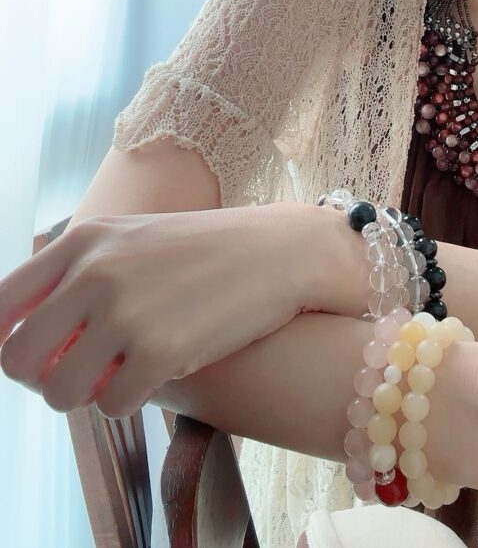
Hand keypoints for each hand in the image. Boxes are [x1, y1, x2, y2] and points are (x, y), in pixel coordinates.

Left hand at [0, 202, 326, 417]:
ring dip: (85, 395)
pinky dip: (127, 400)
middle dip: (43, 377)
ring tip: (119, 374)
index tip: (37, 352)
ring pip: (59, 392)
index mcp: (85, 240)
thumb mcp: (133, 240)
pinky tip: (154, 374)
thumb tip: (27, 343)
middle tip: (80, 371)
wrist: (280, 251)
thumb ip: (78, 276)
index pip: (2, 305)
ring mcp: (126, 313)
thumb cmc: (205, 251)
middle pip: (17, 357)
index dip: (9, 340)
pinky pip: (110, 406)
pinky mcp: (160, 351)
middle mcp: (95, 273)